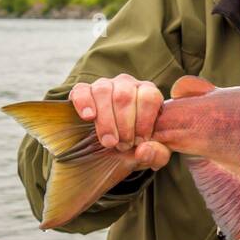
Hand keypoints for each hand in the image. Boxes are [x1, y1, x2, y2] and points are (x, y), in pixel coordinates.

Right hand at [69, 73, 194, 170]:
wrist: (106, 152)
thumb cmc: (134, 147)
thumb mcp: (151, 155)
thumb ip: (157, 154)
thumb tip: (144, 148)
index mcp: (148, 94)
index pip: (149, 96)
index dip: (144, 121)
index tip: (139, 141)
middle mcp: (127, 84)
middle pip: (125, 95)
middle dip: (124, 125)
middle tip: (123, 145)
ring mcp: (104, 85)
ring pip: (103, 92)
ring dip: (106, 121)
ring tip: (109, 142)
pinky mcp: (82, 92)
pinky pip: (81, 90)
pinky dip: (84, 103)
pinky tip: (89, 117)